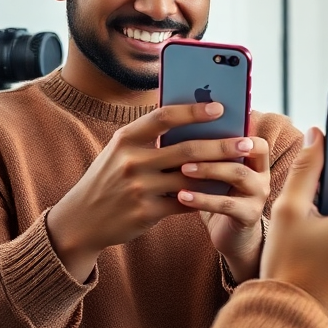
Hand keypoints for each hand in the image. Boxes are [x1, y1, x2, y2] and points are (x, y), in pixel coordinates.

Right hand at [47, 102, 246, 281]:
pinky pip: (186, 202)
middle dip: (221, 145)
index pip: (163, 117)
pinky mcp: (146, 213)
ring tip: (242, 166)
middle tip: (246, 141)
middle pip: (186, 149)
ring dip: (220, 172)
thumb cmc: (110, 178)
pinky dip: (206, 196)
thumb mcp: (120, 151)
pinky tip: (224, 190)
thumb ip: (150, 137)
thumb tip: (195, 119)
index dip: (193, 111)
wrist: (80, 220)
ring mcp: (138, 189)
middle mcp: (130, 161)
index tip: (220, 107)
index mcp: (125, 139)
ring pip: (191, 178)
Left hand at [178, 136, 272, 283]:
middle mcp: (262, 175)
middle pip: (248, 151)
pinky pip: (227, 205)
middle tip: (188, 146)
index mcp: (255, 161)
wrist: (229, 237)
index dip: (238, 127)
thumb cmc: (217, 198)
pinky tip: (181, 196)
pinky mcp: (248, 216)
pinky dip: (203, 199)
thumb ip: (208, 154)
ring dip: (210, 170)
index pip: (254, 135)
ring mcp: (258, 196)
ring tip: (183, 169)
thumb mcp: (215, 175)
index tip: (215, 119)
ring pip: (239, 175)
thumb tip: (179, 127)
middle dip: (218, 147)